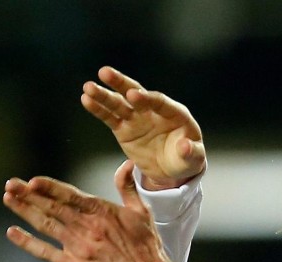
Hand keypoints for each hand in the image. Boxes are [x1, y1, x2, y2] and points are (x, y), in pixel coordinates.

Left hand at [2, 160, 175, 261]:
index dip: (48, 186)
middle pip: (51, 207)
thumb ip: (128, 188)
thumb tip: (127, 166)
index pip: (69, 194)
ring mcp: (78, 247)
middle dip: (27, 194)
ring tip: (8, 199)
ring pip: (45, 225)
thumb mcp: (142, 214)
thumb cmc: (148, 251)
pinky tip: (14, 233)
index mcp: (103, 213)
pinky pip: (44, 252)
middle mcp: (87, 228)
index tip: (32, 180)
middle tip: (10, 184)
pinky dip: (26, 242)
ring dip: (24, 211)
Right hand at [82, 66, 204, 188]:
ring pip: (119, 103)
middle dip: (122, 83)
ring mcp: (137, 118)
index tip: (134, 95)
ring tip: (88, 87)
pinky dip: (99, 109)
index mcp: (176, 114)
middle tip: (106, 73)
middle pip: (137, 93)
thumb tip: (185, 146)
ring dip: (104, 95)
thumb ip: (191, 152)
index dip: (148, 98)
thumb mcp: (194, 159)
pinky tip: (86, 100)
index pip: (161, 102)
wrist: (172, 169)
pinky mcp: (124, 128)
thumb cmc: (187, 159)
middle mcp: (154, 111)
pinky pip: (110, 117)